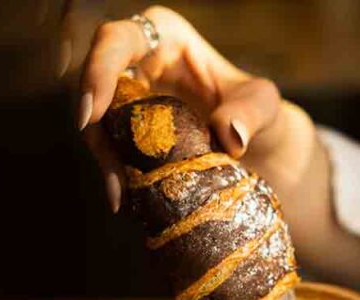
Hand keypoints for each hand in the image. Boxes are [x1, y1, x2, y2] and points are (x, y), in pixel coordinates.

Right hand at [77, 5, 315, 211]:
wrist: (258, 150)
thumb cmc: (259, 114)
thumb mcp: (264, 106)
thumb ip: (251, 112)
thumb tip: (229, 136)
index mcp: (165, 37)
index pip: (118, 40)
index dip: (98, 71)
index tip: (95, 112)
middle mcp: (138, 64)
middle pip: (96, 87)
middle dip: (96, 131)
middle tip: (111, 172)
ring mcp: (129, 101)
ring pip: (98, 126)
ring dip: (105, 162)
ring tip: (121, 198)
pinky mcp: (128, 135)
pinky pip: (110, 152)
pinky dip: (115, 177)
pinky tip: (125, 203)